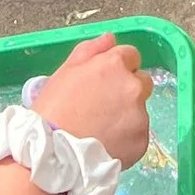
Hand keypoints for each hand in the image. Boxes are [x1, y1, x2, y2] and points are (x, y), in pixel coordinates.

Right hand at [33, 30, 153, 169]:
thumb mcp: (65, 72)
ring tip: (100, 130)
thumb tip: (110, 38)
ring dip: (127, 116)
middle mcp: (133, 87)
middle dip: (127, 90)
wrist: (53, 156)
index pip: (131, 55)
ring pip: (139, 110)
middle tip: (103, 107)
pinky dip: (127, 139)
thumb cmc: (52, 111)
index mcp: (114, 66)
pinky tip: (107, 144)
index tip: (103, 82)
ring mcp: (140, 115)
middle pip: (141, 82)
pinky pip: (139, 135)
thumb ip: (90, 50)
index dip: (117, 68)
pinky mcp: (142, 141)